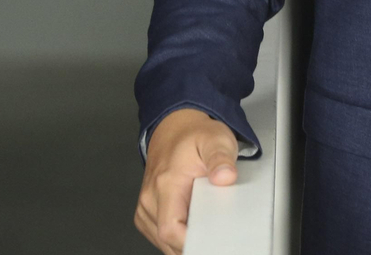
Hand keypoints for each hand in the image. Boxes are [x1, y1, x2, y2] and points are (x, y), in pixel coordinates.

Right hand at [135, 107, 239, 254]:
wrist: (175, 127)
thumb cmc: (194, 136)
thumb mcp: (216, 140)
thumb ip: (221, 159)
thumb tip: (225, 176)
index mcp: (165, 184)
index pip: (170, 230)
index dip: (191, 241)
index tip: (211, 239)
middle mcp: (150, 197)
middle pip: (167, 241)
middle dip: (193, 241)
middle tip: (214, 228)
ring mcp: (146, 206)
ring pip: (163, 242)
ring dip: (184, 239)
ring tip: (203, 220)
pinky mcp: (146, 212)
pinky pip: (160, 237)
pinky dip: (177, 236)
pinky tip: (191, 223)